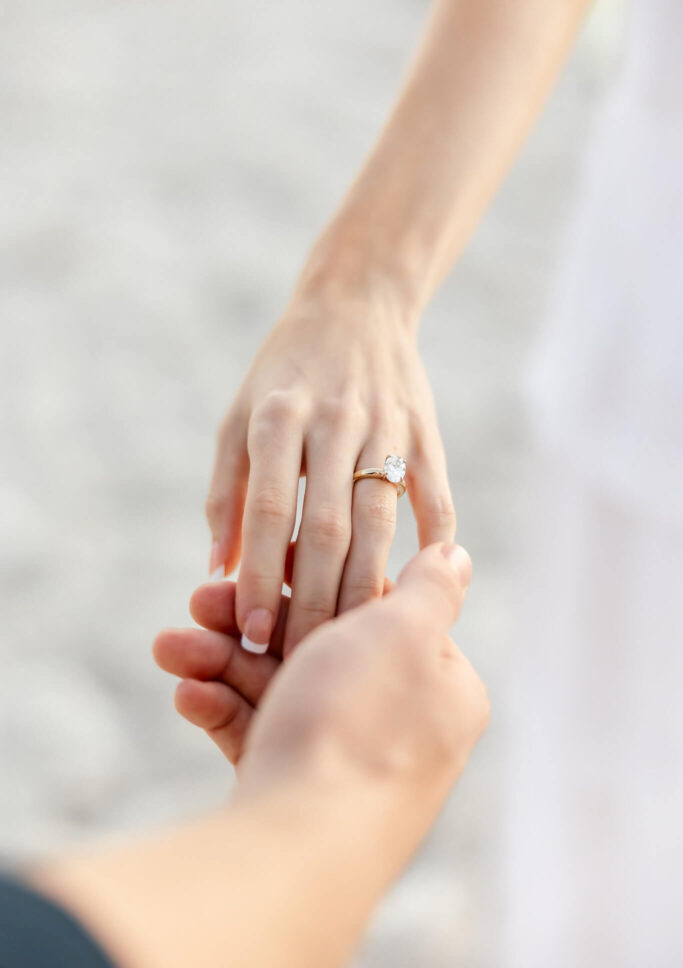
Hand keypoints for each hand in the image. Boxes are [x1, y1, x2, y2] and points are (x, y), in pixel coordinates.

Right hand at [154, 542, 488, 861]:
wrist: (304, 845)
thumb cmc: (360, 724)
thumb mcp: (404, 632)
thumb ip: (430, 588)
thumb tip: (456, 552)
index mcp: (436, 683)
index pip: (373, 611)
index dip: (315, 578)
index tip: (266, 561)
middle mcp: (396, 722)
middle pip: (316, 649)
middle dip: (250, 624)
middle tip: (198, 602)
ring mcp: (344, 761)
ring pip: (278, 691)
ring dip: (219, 663)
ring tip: (168, 647)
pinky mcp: (298, 790)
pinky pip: (260, 735)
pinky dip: (222, 710)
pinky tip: (185, 693)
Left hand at [205, 278, 455, 656]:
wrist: (357, 307)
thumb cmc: (285, 373)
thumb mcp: (239, 417)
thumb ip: (226, 492)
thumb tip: (218, 570)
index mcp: (278, 415)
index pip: (270, 513)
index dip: (259, 579)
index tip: (250, 635)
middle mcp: (334, 421)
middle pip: (327, 529)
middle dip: (312, 602)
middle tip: (301, 661)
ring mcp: (387, 427)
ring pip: (380, 524)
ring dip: (364, 590)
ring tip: (350, 645)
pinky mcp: (426, 433)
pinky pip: (434, 499)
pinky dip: (429, 549)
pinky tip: (417, 594)